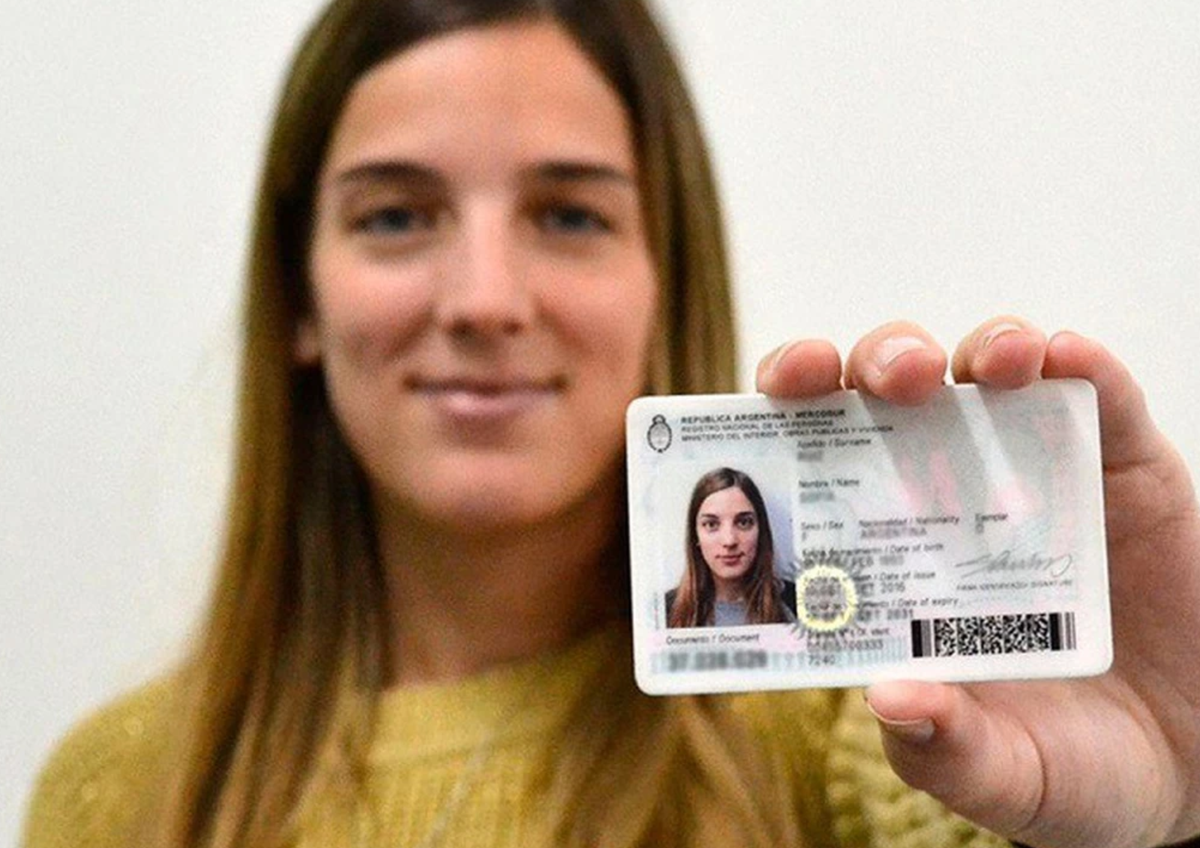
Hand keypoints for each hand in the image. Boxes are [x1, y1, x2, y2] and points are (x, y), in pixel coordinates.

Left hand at [756, 319, 1199, 847]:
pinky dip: (1081, 367)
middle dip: (863, 366)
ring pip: (983, 374)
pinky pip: (1101, 397)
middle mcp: (948, 495)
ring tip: (969, 368)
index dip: (781, 423)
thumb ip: (945, 749)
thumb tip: (890, 698)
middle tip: (854, 375)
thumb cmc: (1075, 766)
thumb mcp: (1003, 775)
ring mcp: (1035, 470)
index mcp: (890, 556)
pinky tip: (1063, 361)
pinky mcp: (1124, 464)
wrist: (1197, 763)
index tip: (759, 410)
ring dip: (967, 351)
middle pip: (887, 395)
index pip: (816, 464)